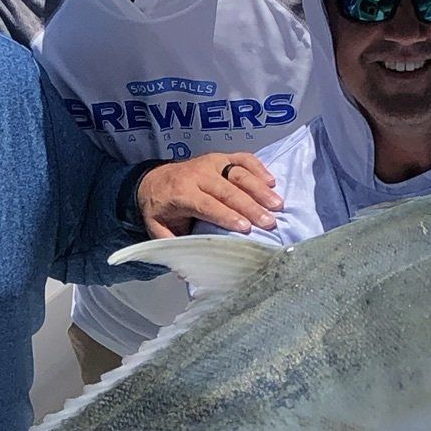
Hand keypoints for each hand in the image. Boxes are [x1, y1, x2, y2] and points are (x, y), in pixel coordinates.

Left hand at [135, 153, 280, 238]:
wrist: (153, 180)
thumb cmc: (160, 209)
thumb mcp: (158, 228)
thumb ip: (172, 245)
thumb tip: (185, 273)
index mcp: (181, 193)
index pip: (207, 204)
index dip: (226, 215)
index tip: (246, 228)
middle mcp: (197, 174)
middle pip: (227, 190)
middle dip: (250, 206)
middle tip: (269, 221)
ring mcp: (211, 163)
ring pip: (238, 173)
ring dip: (260, 189)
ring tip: (277, 205)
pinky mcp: (221, 157)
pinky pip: (242, 159)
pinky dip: (258, 168)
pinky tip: (272, 182)